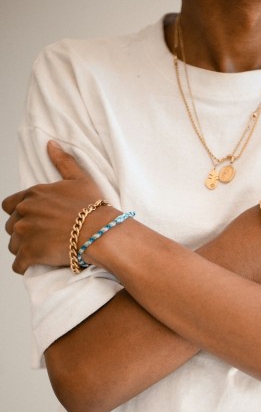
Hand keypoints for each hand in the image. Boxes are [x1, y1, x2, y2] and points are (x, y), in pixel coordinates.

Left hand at [3, 142, 104, 273]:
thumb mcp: (79, 178)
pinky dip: (22, 266)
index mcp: (33, 195)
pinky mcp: (30, 254)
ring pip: (13, 245)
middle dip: (22, 232)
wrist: (99, 232)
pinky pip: (18, 264)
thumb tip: (51, 144)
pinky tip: (29, 266)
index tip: (31, 219)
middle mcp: (25, 213)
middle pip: (11, 226)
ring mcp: (25, 234)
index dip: (20, 213)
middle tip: (38, 237)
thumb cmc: (93, 207)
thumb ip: (62, 161)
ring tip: (37, 252)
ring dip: (22, 248)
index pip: (10, 205)